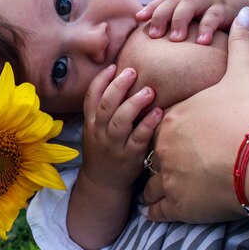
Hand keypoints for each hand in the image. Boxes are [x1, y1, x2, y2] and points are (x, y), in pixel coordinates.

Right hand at [81, 65, 162, 190]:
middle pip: (106, 105)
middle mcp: (99, 132)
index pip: (91, 97)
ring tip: (149, 91)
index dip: (101, 80)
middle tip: (132, 72)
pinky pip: (138, 138)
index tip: (114, 67)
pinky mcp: (129, 157)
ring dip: (134, 103)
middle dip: (118, 86)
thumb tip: (121, 79)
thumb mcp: (95, 129)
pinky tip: (158, 112)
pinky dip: (148, 124)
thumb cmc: (104, 149)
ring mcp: (114, 145)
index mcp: (91, 122)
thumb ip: (105, 108)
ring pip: (120, 121)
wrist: (103, 182)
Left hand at [136, 0, 248, 43]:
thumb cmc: (211, 16)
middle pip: (173, 2)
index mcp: (183, 0)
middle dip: (162, 16)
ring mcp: (209, 1)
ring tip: (175, 39)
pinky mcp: (226, 10)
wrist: (245, 2)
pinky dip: (207, 28)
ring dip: (180, 20)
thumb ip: (175, 27)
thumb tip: (150, 48)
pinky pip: (214, 17)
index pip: (163, 1)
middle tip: (154, 35)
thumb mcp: (192, 18)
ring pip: (190, 4)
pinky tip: (201, 42)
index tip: (138, 19)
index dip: (151, 8)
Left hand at [142, 7, 248, 222]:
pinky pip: (158, 210)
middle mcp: (164, 146)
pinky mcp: (178, 204)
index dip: (166, 131)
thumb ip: (242, 44)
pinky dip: (158, 211)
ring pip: (151, 184)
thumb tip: (247, 14)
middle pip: (152, 154)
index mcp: (175, 117)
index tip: (171, 137)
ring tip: (157, 191)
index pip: (159, 124)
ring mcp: (168, 176)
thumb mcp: (247, 72)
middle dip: (156, 159)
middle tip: (164, 165)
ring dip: (154, 188)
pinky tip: (156, 211)